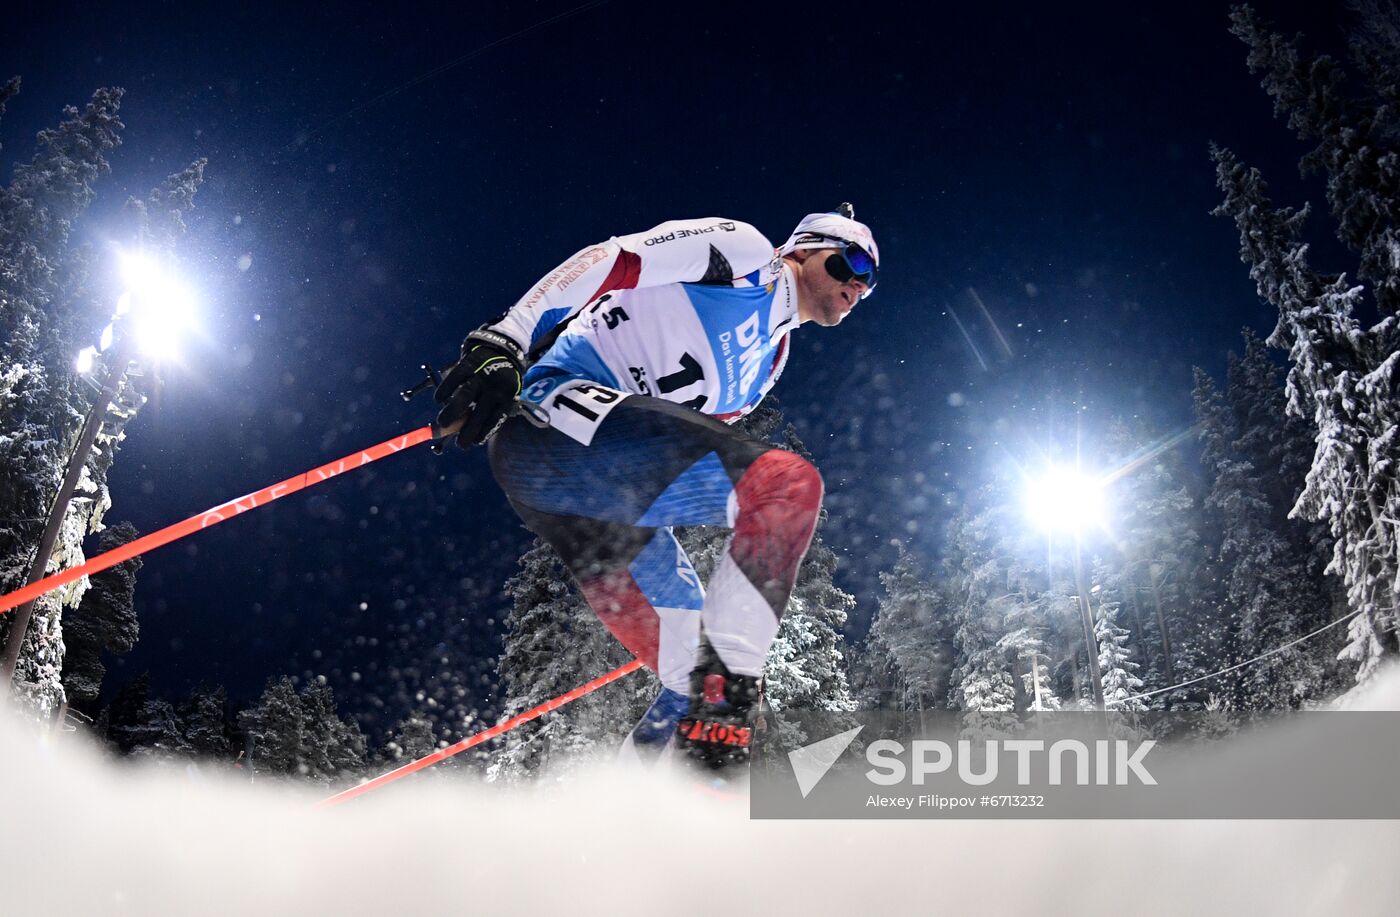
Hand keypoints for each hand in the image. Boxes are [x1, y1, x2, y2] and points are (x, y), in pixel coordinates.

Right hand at [433, 330, 524, 447]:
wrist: (502, 348)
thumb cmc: (500, 380)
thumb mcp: (503, 394)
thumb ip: (490, 411)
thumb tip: (471, 435)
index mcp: (507, 396)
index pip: (496, 419)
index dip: (485, 432)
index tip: (474, 442)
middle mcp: (495, 387)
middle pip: (480, 412)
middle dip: (468, 430)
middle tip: (459, 443)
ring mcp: (481, 375)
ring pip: (465, 396)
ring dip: (452, 412)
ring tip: (442, 423)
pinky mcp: (469, 364)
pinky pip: (455, 378)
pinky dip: (444, 389)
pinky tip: (438, 400)